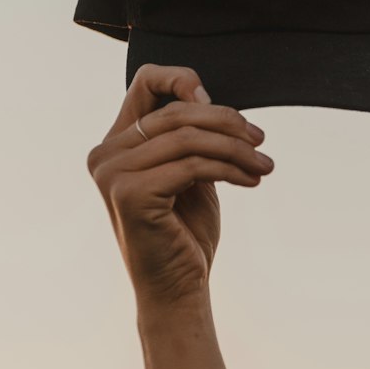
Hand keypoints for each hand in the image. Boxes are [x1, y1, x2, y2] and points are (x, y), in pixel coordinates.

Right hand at [87, 64, 272, 306]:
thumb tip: (207, 98)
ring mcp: (112, 174)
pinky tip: (252, 179)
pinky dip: (231, 168)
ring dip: (236, 148)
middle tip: (260, 140)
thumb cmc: (185, 232)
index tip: (222, 108)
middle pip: (176, 112)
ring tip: (264, 164)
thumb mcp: (190, 172)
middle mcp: (105, 154)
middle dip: (227, 122)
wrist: (178, 289)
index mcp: (115, 143)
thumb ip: (190, 135)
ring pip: (189, 138)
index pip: (145, 82)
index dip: (183, 80)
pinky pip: (193, 165)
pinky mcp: (130, 194)